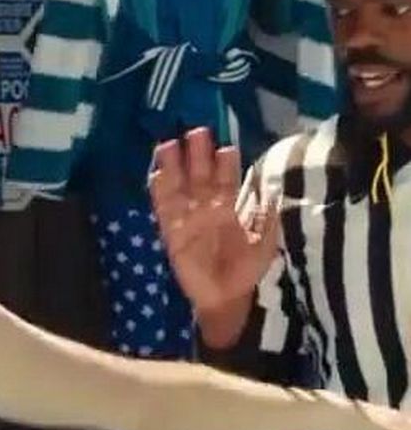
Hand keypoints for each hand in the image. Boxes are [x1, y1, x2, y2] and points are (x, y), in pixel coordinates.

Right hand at [149, 130, 279, 313]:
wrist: (227, 297)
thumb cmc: (247, 269)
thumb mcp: (265, 240)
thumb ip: (267, 215)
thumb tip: (273, 188)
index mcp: (229, 207)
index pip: (226, 178)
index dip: (225, 162)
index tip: (224, 144)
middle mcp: (206, 208)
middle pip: (200, 176)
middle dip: (198, 155)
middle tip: (196, 131)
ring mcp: (187, 220)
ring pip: (179, 187)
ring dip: (174, 167)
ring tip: (169, 144)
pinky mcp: (172, 234)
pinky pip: (163, 210)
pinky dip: (159, 193)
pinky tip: (156, 175)